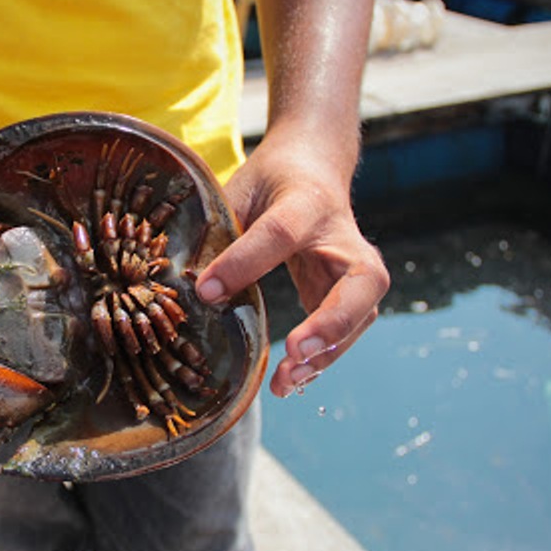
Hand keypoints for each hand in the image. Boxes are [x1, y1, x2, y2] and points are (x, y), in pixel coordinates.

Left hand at [196, 127, 389, 396]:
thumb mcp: (240, 190)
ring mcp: (354, 269)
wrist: (315, 167)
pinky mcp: (350, 295)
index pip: (280, 234)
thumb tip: (188, 282)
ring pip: (361, 315)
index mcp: (307, 204)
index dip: (243, 263)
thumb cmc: (271, 181)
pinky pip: (346, 331)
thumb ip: (220, 231)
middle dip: (333, 321)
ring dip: (327, 354)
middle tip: (297, 350)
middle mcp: (343, 239)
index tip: (205, 291)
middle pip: (362, 282)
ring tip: (284, 382)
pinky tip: (291, 382)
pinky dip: (321, 360)